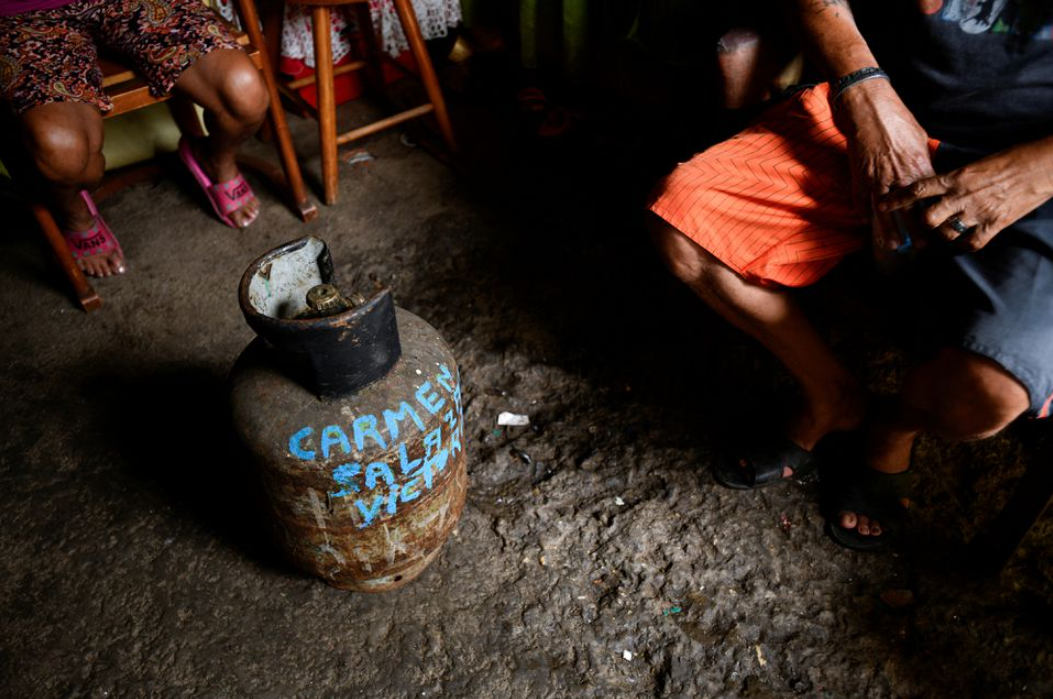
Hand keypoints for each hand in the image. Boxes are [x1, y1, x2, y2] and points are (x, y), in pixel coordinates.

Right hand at [835, 79, 934, 250]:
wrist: (868, 107)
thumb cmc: (895, 118)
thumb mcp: (919, 138)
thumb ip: (923, 160)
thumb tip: (928, 174)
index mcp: (918, 165)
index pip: (928, 198)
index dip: (932, 215)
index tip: (937, 228)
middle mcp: (900, 175)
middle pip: (909, 209)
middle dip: (914, 229)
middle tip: (920, 246)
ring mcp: (878, 177)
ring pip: (884, 210)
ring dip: (887, 228)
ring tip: (891, 244)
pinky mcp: (860, 174)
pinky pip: (862, 198)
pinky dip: (863, 210)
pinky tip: (866, 221)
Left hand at [879, 141, 1052, 251]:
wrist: (1042, 165)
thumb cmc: (1010, 160)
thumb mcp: (975, 164)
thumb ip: (954, 177)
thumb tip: (936, 185)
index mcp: (956, 177)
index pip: (917, 189)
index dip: (896, 199)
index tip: (882, 204)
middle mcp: (962, 196)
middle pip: (927, 217)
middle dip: (922, 222)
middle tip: (924, 223)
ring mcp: (978, 212)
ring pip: (946, 233)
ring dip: (943, 234)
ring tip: (946, 231)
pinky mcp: (995, 224)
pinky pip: (971, 243)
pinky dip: (966, 243)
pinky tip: (966, 239)